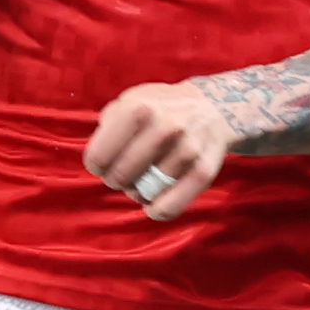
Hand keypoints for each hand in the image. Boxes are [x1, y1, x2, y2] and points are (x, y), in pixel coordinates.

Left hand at [85, 79, 233, 216]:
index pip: (100, 155)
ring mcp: (186, 150)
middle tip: (121, 175)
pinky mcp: (204, 171)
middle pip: (120, 176)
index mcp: (139, 108)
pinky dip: (158, 210)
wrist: (214, 108)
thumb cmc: (162, 108)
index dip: (96, 166)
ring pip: (144, 192)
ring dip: (137, 193)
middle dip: (115, 180)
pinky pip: (171, 206)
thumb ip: (109, 124)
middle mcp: (164, 128)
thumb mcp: (131, 99)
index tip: (102, 166)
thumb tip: (99, 159)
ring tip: (141, 182)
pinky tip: (153, 206)